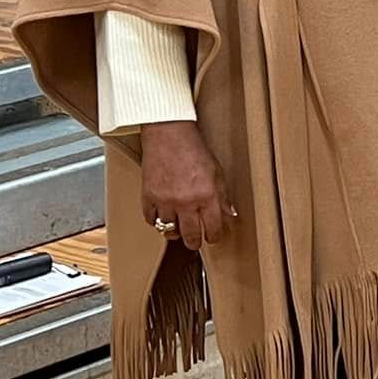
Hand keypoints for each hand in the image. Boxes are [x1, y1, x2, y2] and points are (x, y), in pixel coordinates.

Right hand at [140, 121, 233, 251]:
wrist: (168, 135)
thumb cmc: (193, 149)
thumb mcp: (217, 171)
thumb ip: (223, 195)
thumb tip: (230, 213)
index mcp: (207, 195)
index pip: (213, 228)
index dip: (214, 236)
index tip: (213, 237)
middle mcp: (186, 201)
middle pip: (190, 236)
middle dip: (195, 243)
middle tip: (196, 242)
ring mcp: (165, 201)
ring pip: (169, 230)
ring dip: (175, 232)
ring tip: (178, 231)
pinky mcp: (148, 197)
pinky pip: (150, 220)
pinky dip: (156, 221)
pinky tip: (162, 217)